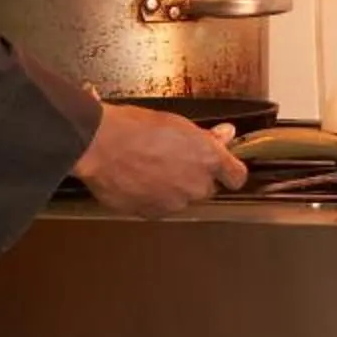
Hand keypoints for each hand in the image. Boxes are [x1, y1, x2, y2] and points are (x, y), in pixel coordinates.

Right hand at [72, 103, 248, 216]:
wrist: (99, 145)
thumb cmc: (134, 128)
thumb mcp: (176, 123)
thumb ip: (205, 137)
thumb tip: (225, 135)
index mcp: (207, 159)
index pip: (237, 177)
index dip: (229, 172)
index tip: (223, 167)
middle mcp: (195, 185)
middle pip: (206, 188)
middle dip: (194, 176)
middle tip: (174, 159)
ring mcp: (174, 203)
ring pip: (182, 198)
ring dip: (172, 187)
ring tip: (150, 167)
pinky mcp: (152, 213)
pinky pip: (159, 206)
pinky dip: (153, 196)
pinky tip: (138, 179)